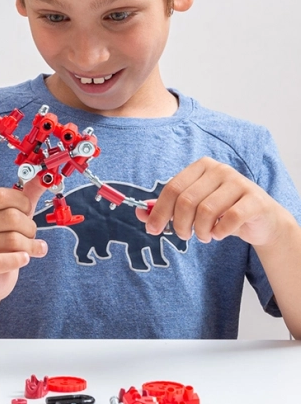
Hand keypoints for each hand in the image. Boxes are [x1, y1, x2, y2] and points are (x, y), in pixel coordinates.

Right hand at [0, 179, 47, 301]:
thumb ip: (27, 195)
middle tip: (31, 234)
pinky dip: (18, 259)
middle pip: (10, 217)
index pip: (1, 195)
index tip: (28, 211)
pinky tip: (25, 259)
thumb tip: (43, 177)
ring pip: (12, 240)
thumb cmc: (0, 240)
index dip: (22, 203)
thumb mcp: (12, 214)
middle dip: (30, 227)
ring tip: (30, 248)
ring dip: (30, 245)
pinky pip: (1, 261)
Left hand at [135, 156, 287, 246]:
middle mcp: (219, 169)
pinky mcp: (255, 199)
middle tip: (184, 236)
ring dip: (201, 231)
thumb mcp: (193, 207)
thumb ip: (167, 208)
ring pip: (206, 210)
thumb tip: (140, 213)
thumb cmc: (222, 211)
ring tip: (204, 236)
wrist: (262, 219)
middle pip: (187, 200)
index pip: (172, 188)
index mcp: (200, 167)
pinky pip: (230, 218)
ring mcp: (239, 182)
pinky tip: (219, 234)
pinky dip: (220, 232)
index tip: (153, 229)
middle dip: (180, 225)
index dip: (159, 211)